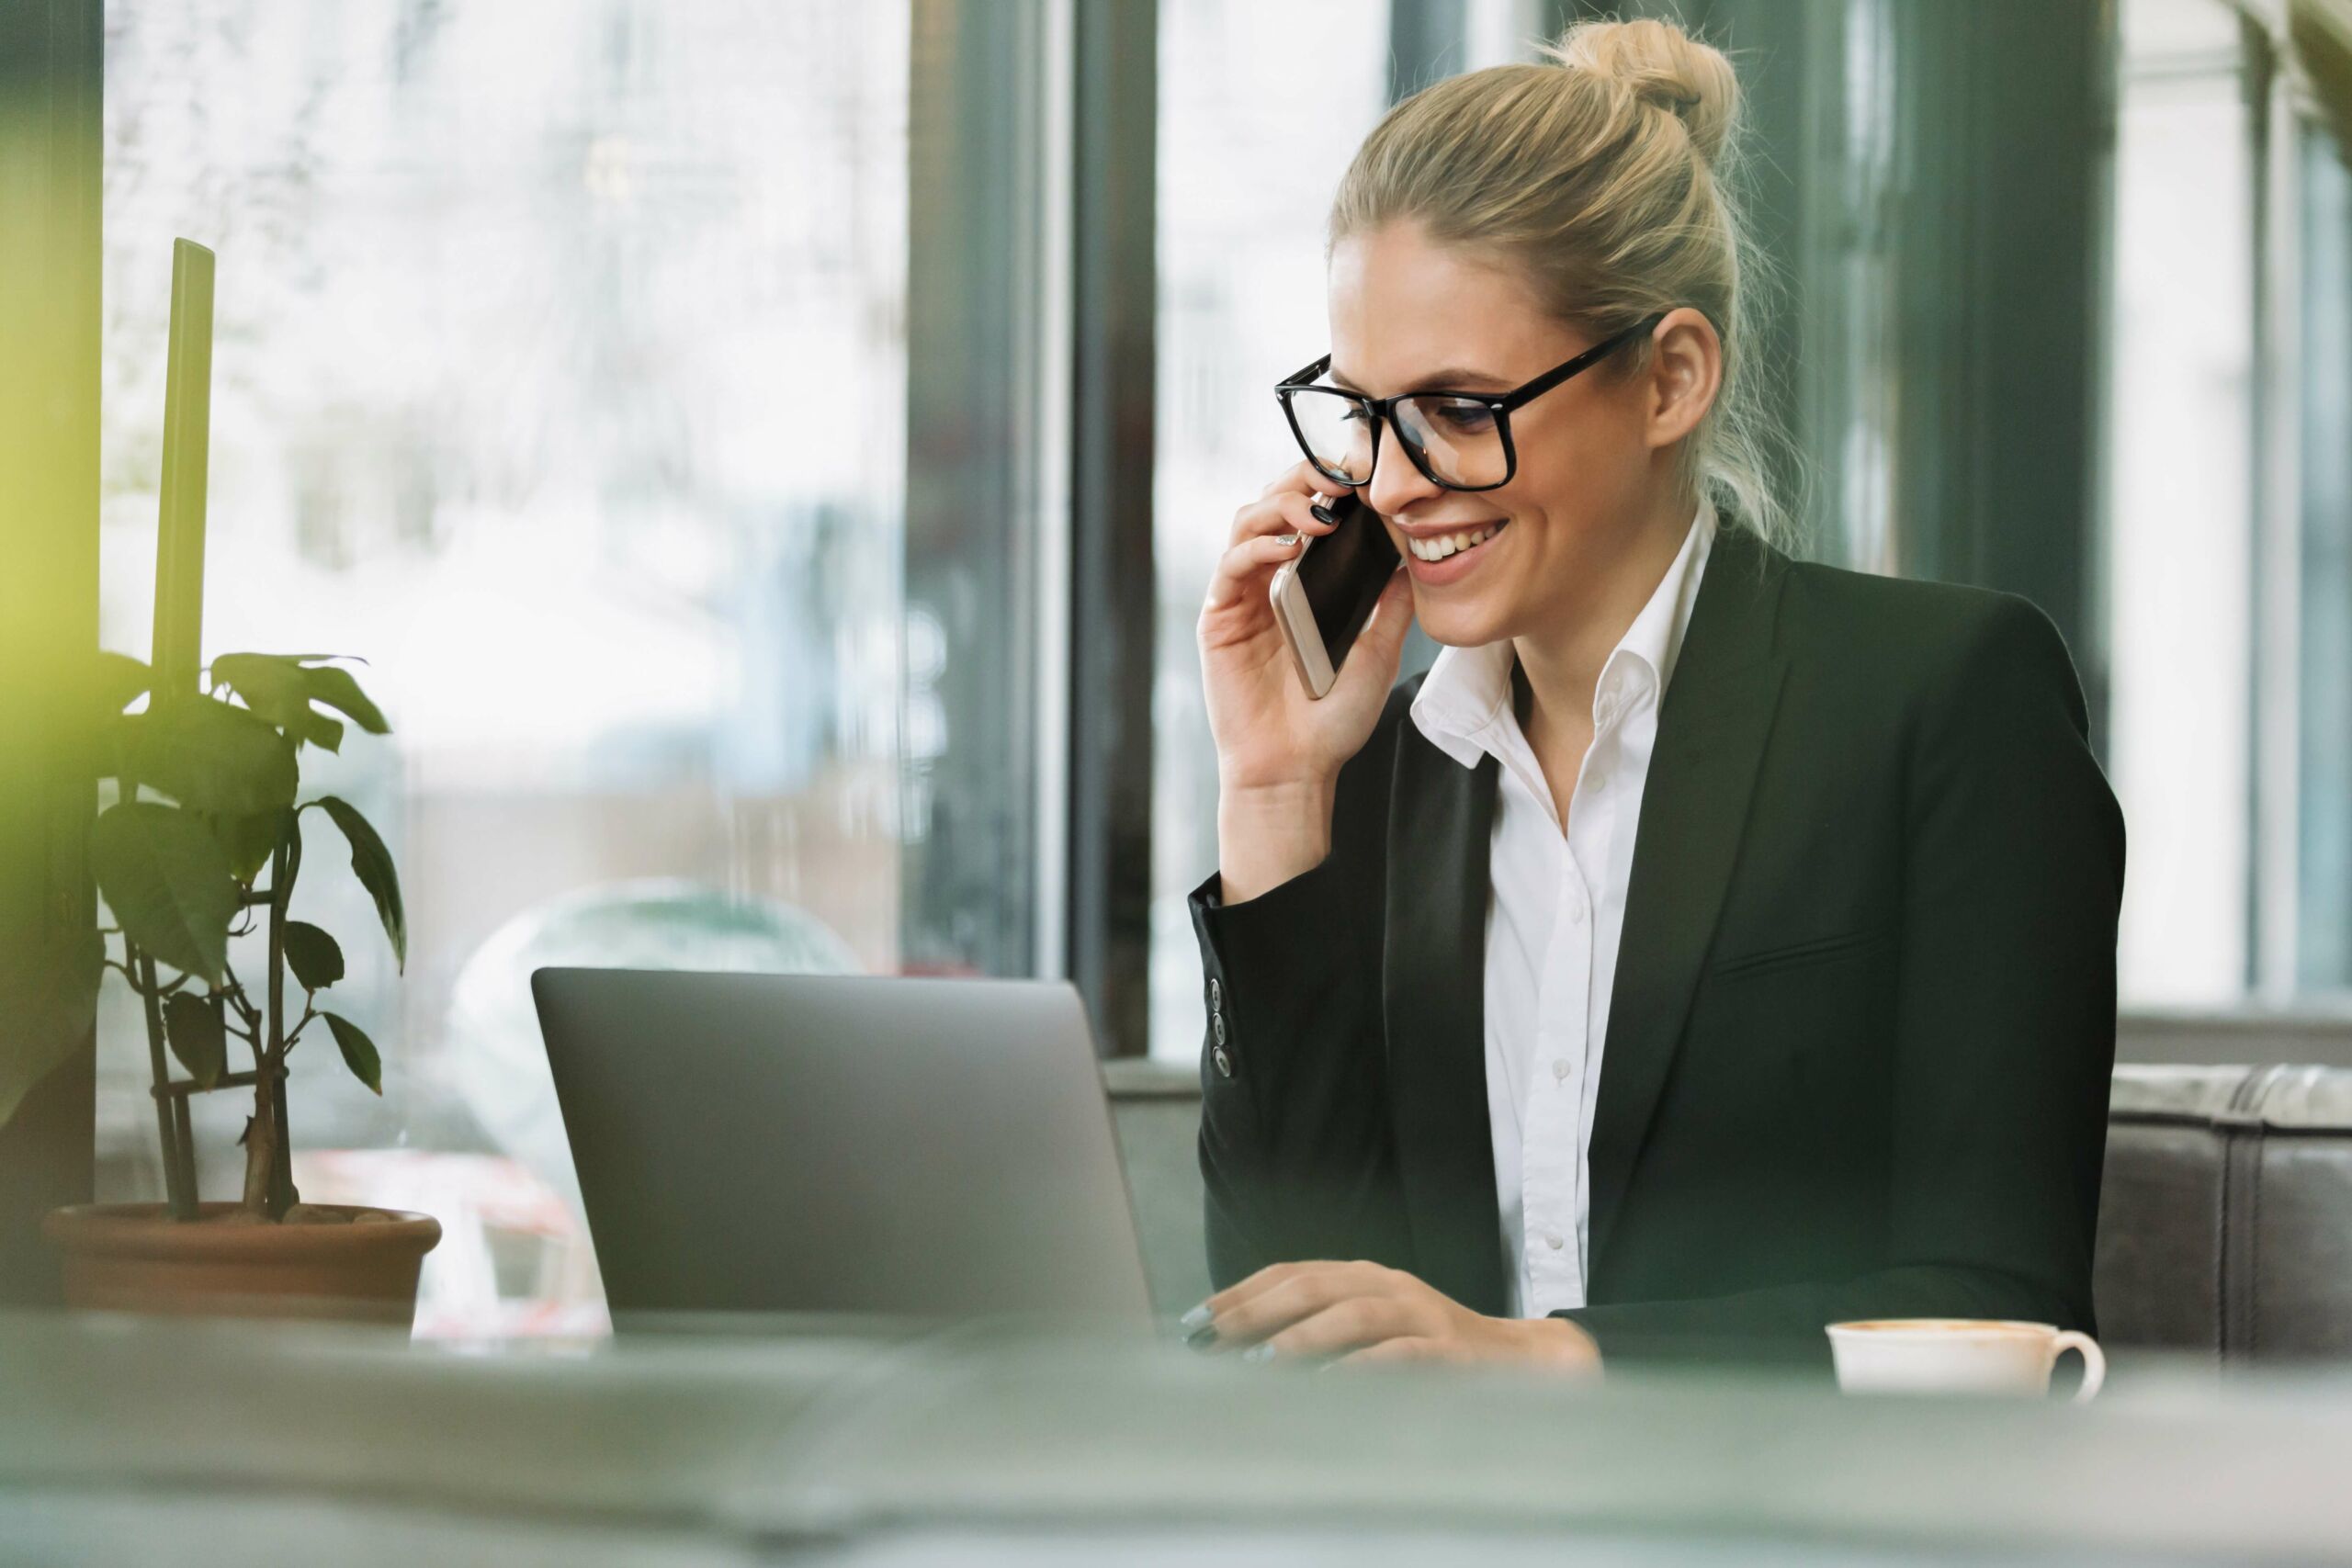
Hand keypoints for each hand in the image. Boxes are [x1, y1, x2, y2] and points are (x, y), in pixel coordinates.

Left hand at [1186, 1260, 1600, 1372]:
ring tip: (1260, 1359)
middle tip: (1216, 1336)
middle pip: (1315, 1284)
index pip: (1293, 1271)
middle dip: (1258, 1309)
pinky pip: (1401, 1354)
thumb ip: (1321, 1330)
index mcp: (1366, 1276)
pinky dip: (1362, 1367)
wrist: (1522, 1361)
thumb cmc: (1432, 1349)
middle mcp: (1390, 1285)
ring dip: (1303, 1336)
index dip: (1243, 1291)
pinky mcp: (1449, 1350)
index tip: (1199, 1318)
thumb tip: (1245, 1350)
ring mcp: (1422, 1314)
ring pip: (1355, 1312)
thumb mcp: (1375, 1328)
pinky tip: (1328, 1383)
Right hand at [1200, 462, 1413, 899]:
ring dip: (1281, 505)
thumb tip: (1416, 553)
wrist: (1296, 769)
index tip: (1368, 473)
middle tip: (1342, 476)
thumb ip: (1390, 603)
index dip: (1333, 484)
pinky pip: (1231, 566)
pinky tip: (1287, 550)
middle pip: (1274, 502)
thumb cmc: (1332, 720)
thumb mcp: (1378, 651)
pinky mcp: (1219, 618)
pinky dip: (1257, 548)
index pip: (1311, 512)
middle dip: (1304, 478)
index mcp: (1305, 582)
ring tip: (1320, 513)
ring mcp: (1242, 596)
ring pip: (1248, 522)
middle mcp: (1269, 581)